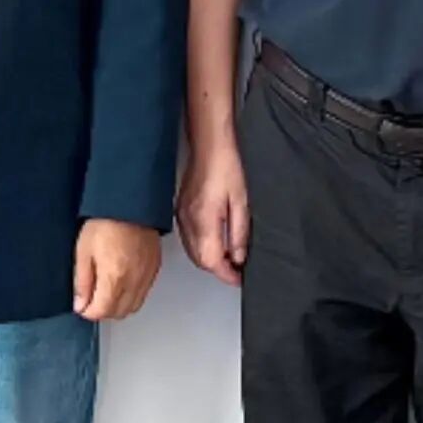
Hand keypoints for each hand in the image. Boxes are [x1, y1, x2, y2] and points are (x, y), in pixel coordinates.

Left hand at [73, 218, 164, 322]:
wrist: (130, 202)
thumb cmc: (106, 220)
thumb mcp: (83, 251)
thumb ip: (82, 282)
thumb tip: (80, 303)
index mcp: (115, 277)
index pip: (102, 311)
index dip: (88, 311)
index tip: (82, 305)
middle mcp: (134, 280)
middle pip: (119, 313)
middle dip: (103, 311)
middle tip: (91, 299)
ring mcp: (147, 275)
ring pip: (134, 306)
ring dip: (118, 305)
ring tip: (106, 291)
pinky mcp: (155, 268)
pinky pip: (144, 293)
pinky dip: (132, 295)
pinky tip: (122, 283)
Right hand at [179, 126, 250, 283]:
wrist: (209, 144)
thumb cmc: (227, 166)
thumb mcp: (242, 202)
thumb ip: (239, 233)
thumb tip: (238, 257)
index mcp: (204, 219)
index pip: (211, 260)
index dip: (226, 274)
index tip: (239, 278)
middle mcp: (188, 221)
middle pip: (200, 260)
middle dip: (218, 269)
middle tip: (237, 271)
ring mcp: (181, 215)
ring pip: (193, 251)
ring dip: (209, 260)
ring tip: (229, 259)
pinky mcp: (181, 209)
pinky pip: (189, 238)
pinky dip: (201, 247)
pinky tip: (215, 243)